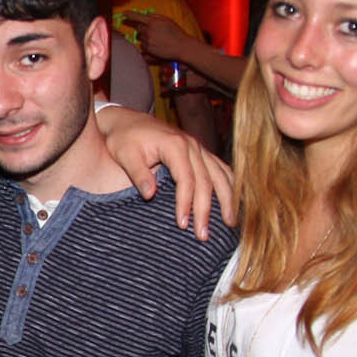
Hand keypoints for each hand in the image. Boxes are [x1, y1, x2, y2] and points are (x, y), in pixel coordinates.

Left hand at [94, 105, 236, 234]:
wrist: (126, 120)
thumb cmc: (123, 138)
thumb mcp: (124, 154)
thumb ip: (138, 173)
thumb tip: (150, 195)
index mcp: (175, 145)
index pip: (187, 179)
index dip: (186, 203)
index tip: (183, 225)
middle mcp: (192, 145)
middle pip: (207, 181)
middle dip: (206, 210)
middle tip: (203, 235)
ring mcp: (199, 147)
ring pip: (221, 174)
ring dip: (227, 200)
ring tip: (229, 224)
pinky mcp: (200, 152)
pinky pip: (221, 168)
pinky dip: (230, 185)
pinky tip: (233, 203)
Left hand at [121, 10, 192, 62]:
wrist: (181, 47)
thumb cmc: (176, 32)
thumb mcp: (167, 20)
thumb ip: (155, 17)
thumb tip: (146, 16)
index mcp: (153, 22)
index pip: (137, 17)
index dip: (130, 14)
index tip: (124, 13)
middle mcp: (148, 31)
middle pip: (138, 28)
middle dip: (142, 28)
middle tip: (152, 30)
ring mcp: (147, 40)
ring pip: (140, 37)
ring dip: (145, 37)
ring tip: (158, 39)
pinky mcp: (148, 49)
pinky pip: (143, 45)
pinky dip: (147, 45)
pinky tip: (157, 45)